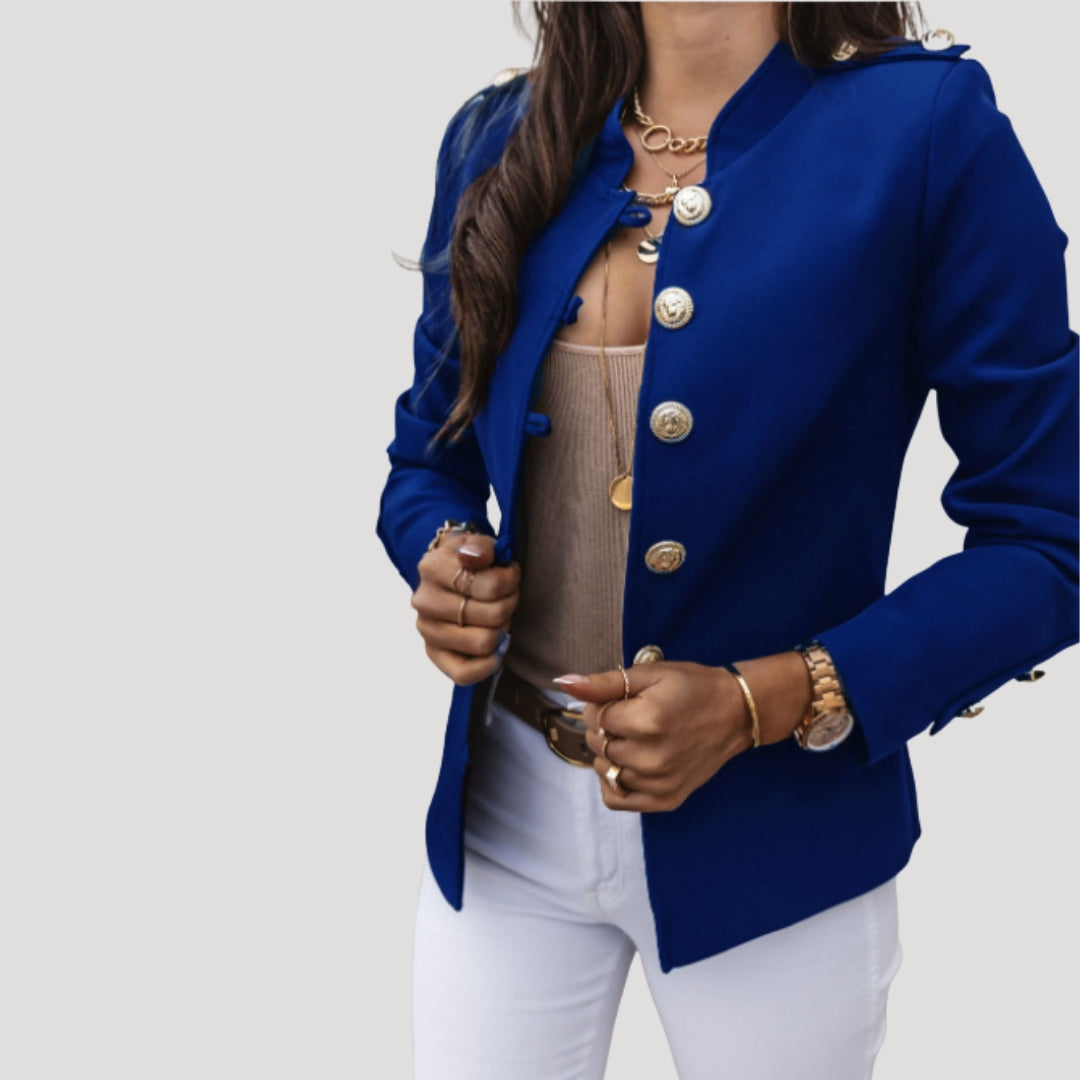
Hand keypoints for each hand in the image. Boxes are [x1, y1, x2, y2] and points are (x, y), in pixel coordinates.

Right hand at [412, 532, 519, 685]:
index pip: (490, 586)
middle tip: (508, 595)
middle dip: (510, 604)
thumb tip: (475, 558)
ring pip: (484, 642)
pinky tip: (496, 647)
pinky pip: (464, 674)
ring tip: (498, 615)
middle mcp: (424, 601)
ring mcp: (427, 630)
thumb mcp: (477, 542)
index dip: (511, 582)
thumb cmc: (469, 560)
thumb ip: (480, 546)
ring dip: (501, 629)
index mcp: (432, 568)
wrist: (448, 574)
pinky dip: (488, 664)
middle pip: (492, 615)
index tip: (511, 573)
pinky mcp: (434, 653)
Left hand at [555, 661, 751, 812]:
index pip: (595, 718)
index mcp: (648, 722)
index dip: (602, 705)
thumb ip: (603, 683)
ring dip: (610, 753)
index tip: (623, 699)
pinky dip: (614, 781)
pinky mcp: (665, 800)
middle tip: (631, 716)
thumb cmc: (692, 688)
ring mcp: (659, 784)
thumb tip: (563, 683)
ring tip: (635, 737)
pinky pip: (616, 799)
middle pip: (597, 744)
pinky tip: (629, 761)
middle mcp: (652, 758)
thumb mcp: (649, 675)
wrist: (735, 714)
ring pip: (604, 770)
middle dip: (604, 728)